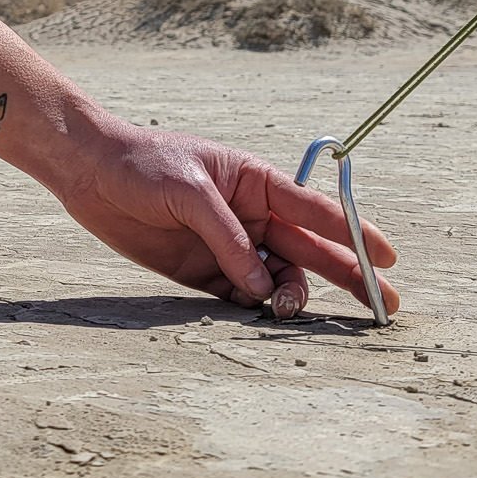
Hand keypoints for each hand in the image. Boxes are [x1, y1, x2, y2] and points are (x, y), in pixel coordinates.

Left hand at [57, 122, 399, 316]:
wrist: (88, 172)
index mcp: (255, 182)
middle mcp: (249, 215)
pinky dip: (254, 309)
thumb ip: (227, 237)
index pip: (315, 208)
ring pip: (277, 278)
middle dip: (348, 275)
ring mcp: (227, 245)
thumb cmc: (142, 163)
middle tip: (383, 304)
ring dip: (291, 296)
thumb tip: (262, 286)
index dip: (354, 231)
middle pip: (309, 250)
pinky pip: (240, 295)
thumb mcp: (188, 190)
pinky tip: (262, 315)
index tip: (389, 255)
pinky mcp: (201, 271)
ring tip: (286, 309)